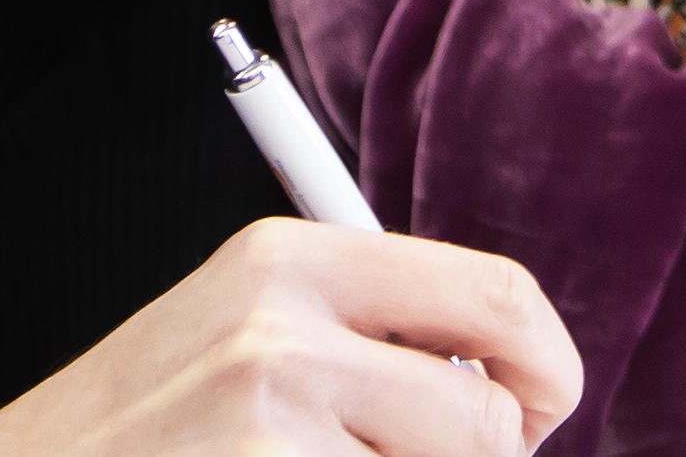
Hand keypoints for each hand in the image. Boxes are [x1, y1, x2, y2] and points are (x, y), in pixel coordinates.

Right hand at [0, 217, 582, 456]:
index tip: (540, 407)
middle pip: (489, 420)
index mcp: (290, 257)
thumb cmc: (139, 427)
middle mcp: (284, 329)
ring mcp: (272, 424)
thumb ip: (367, 332)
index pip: (495, 293)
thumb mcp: (241, 328)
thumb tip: (512, 381)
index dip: (546, 364)